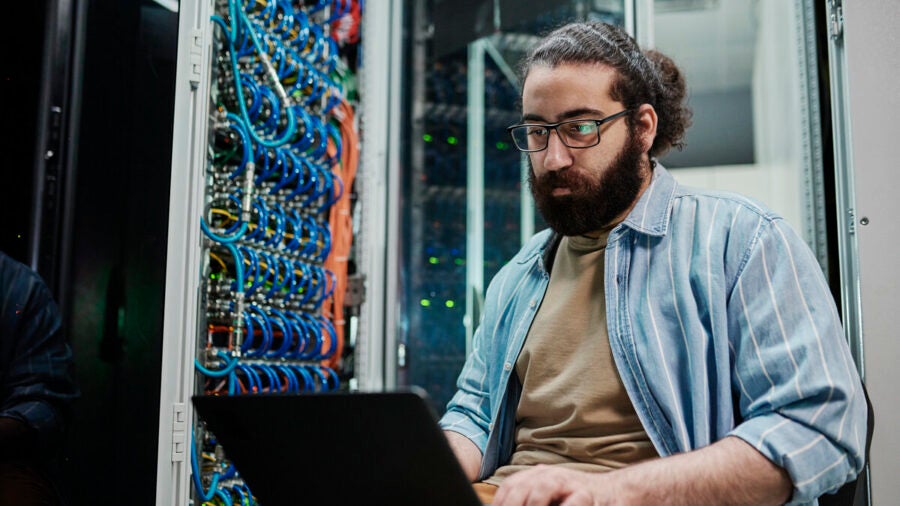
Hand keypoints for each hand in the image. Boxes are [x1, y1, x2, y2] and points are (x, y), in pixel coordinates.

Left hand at [492, 465, 619, 505]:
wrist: (613, 493)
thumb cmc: (576, 500)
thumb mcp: (548, 499)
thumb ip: (529, 501)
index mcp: (536, 476)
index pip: (510, 486)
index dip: (501, 502)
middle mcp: (549, 475)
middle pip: (521, 487)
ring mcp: (567, 481)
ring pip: (542, 488)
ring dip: (533, 505)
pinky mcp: (586, 492)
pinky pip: (572, 501)